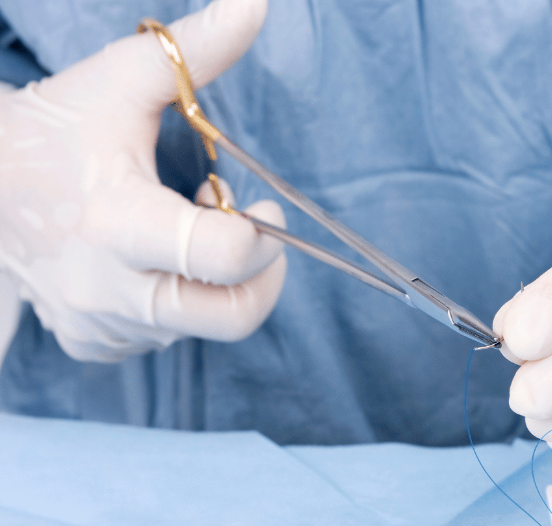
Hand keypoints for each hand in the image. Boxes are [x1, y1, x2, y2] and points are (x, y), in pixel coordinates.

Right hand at [0, 0, 285, 361]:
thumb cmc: (59, 128)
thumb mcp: (123, 80)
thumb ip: (194, 50)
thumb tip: (257, 4)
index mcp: (118, 220)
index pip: (220, 257)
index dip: (265, 236)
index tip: (263, 205)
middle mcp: (108, 286)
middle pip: (230, 317)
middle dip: (264, 278)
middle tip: (250, 232)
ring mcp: (99, 323)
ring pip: (203, 327)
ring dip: (218, 282)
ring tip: (187, 230)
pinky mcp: (93, 341)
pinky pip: (168, 339)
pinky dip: (183, 302)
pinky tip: (161, 261)